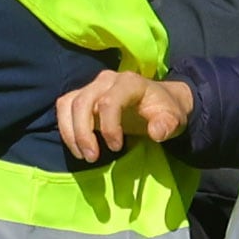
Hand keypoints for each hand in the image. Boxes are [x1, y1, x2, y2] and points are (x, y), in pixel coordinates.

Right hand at [55, 68, 193, 164]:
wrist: (159, 100)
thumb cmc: (164, 110)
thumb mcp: (174, 119)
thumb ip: (167, 124)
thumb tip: (155, 133)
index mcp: (129, 83)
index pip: (109, 102)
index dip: (109, 127)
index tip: (116, 148)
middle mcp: (106, 80)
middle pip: (82, 102)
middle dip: (82, 133)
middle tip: (92, 158)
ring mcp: (92, 86)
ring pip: (68, 104)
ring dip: (70, 132)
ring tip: (83, 155)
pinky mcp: (83, 95)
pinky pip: (64, 107)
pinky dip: (66, 128)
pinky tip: (77, 146)